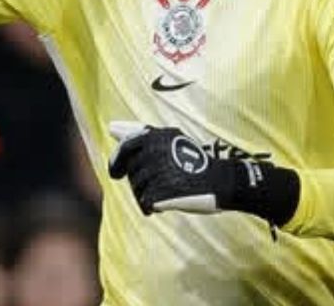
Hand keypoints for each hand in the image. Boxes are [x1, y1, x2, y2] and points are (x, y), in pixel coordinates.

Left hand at [106, 121, 298, 223]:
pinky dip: (151, 206)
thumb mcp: (169, 140)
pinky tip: (162, 205)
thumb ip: (139, 133)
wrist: (222, 181)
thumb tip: (111, 127)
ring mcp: (159, 171)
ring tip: (164, 194)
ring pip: (137, 189)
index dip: (119, 161)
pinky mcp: (163, 191)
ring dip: (145, 195)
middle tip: (152, 186)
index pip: (125, 147)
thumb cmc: (195, 161)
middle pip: (130, 171)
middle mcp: (155, 151)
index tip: (118, 172)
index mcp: (156, 136)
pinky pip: (146, 202)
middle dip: (137, 181)